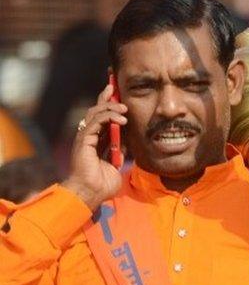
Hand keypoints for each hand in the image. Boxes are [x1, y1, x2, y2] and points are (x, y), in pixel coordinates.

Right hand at [62, 84, 125, 209]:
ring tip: (124, 109)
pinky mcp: (83, 141)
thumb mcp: (117, 162)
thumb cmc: (103, 183)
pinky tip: (121, 120)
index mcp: (96, 140)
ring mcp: (84, 138)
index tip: (116, 91)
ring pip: (94, 113)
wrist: (91, 194)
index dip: (107, 103)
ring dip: (110, 107)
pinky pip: (94, 123)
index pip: (101, 117)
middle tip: (116, 90)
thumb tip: (130, 138)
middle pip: (95, 110)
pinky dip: (108, 117)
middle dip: (106, 98)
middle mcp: (88, 137)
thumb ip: (121, 149)